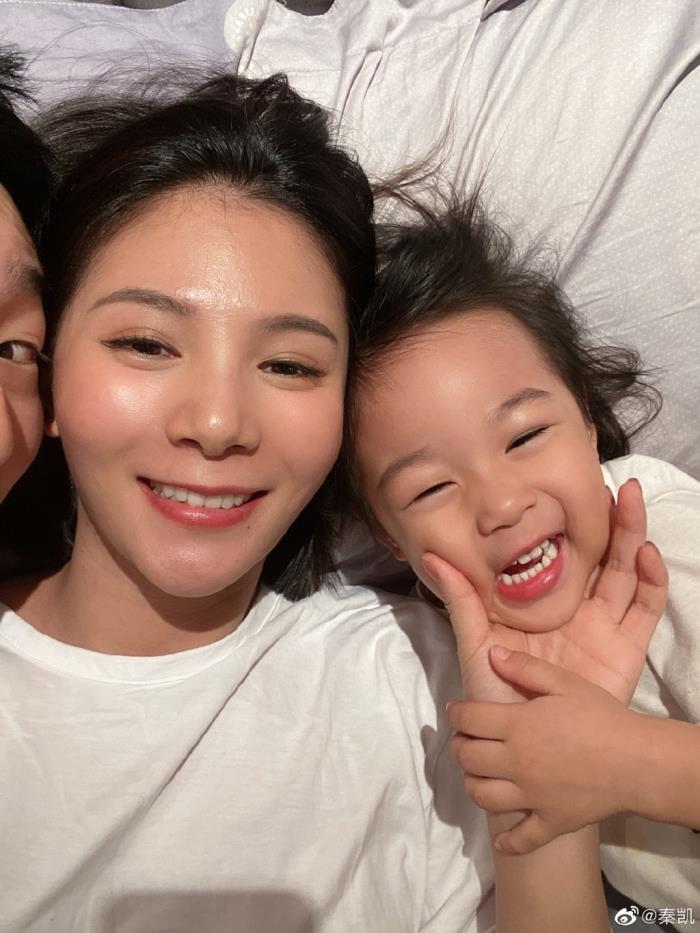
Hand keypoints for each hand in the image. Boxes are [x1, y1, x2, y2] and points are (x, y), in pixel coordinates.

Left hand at [424, 478, 667, 703]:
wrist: (523, 747)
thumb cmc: (496, 695)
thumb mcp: (477, 643)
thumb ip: (462, 599)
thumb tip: (432, 554)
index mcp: (542, 601)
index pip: (564, 552)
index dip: (575, 520)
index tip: (579, 484)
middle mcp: (575, 607)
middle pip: (600, 555)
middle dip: (611, 520)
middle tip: (616, 485)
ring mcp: (602, 625)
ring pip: (625, 572)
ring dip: (633, 537)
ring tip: (631, 503)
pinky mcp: (625, 649)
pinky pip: (643, 609)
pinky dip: (651, 580)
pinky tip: (645, 553)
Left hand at [449, 649, 640, 853]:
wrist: (638, 761)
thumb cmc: (602, 716)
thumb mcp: (565, 682)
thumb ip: (525, 668)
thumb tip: (491, 654)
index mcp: (518, 725)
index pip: (468, 719)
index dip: (456, 713)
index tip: (456, 710)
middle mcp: (517, 762)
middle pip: (468, 757)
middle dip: (459, 746)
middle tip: (464, 740)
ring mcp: (532, 796)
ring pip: (482, 795)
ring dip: (472, 784)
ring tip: (478, 774)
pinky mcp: (550, 821)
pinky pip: (521, 838)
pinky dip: (507, 842)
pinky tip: (502, 838)